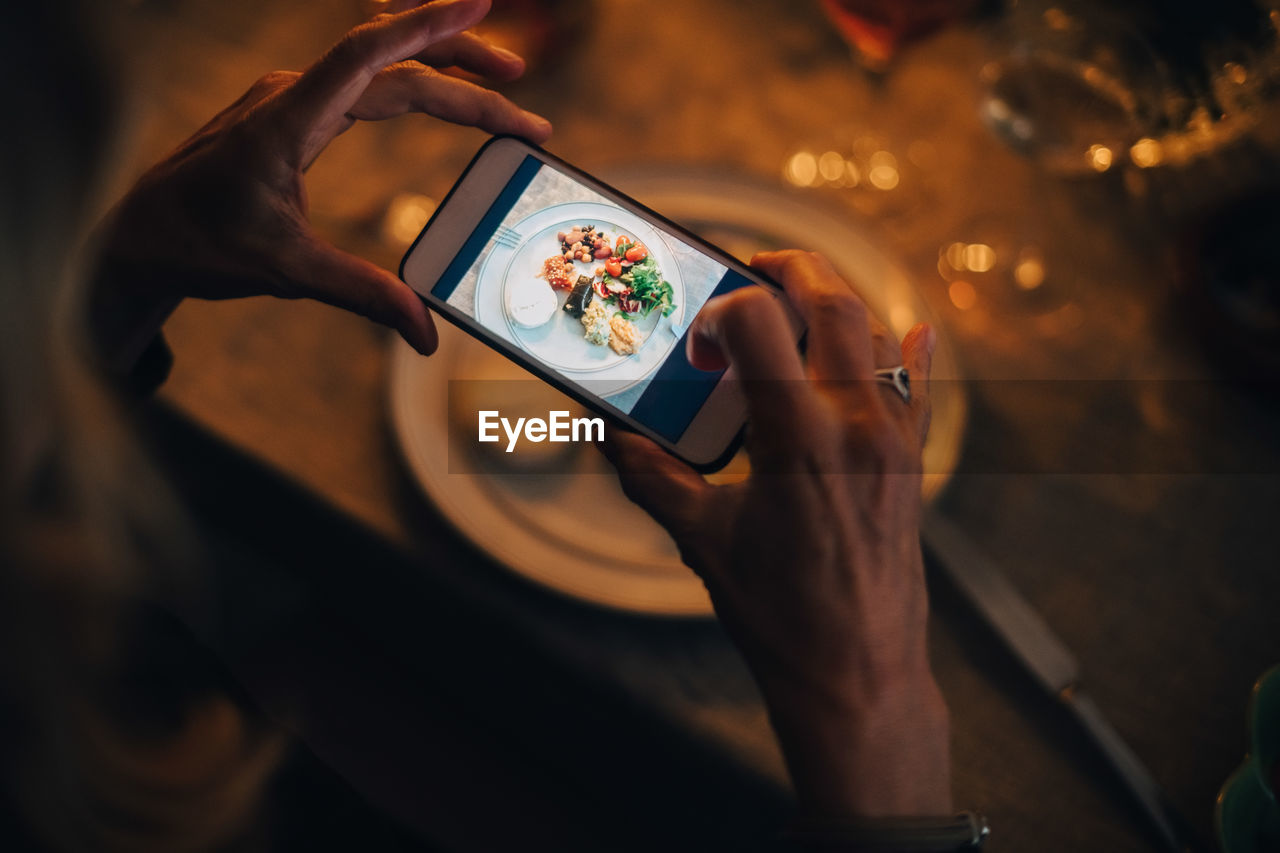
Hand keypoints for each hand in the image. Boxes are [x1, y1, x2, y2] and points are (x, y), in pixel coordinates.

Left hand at [92, 0, 550, 365]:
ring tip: (500, 91)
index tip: (480, 3)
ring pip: (381, 72)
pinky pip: (362, 85)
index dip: (428, 26)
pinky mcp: (292, 115)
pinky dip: (409, 84)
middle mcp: (292, 96)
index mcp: (288, 120)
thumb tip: (425, 333)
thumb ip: (362, 294)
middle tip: (521, 87)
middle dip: (464, 69)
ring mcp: (291, 101)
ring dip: (443, 74)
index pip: (370, 54)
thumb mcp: (287, 272)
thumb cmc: (200, 246)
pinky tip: (434, 94)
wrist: (141, 238)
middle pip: (393, 62)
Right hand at [602, 251, 948, 817]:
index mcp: (798, 438)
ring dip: (837, 303)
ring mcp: (895, 440)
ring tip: (798, 304)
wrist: (856, 674)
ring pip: (878, 333)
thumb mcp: (702, 541)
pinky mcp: (913, 462)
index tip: (702, 337)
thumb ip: (654, 478)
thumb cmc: (780, 616)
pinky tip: (915, 329)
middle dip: (790, 269)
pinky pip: (920, 385)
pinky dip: (910, 349)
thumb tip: (613, 438)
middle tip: (754, 267)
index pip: (761, 322)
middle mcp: (857, 424)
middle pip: (834, 302)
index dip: (722, 309)